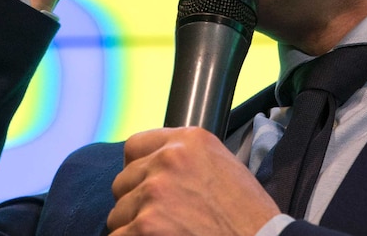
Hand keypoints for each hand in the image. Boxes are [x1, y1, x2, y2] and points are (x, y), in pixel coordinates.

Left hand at [107, 127, 280, 235]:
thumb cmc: (248, 216)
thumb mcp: (223, 166)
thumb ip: (186, 159)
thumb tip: (152, 166)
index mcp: (189, 141)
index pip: (134, 146)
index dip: (137, 169)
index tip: (144, 185)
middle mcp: (168, 160)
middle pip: (122, 181)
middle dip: (135, 202)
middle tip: (161, 219)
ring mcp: (154, 194)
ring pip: (118, 213)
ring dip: (134, 227)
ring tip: (166, 233)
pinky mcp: (145, 227)